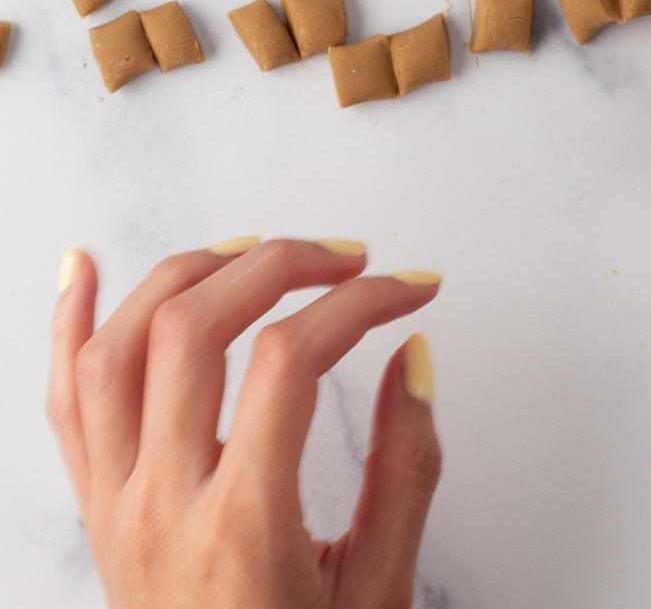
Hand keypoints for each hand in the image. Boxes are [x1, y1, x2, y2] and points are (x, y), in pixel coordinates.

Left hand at [48, 239, 441, 608]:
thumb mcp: (379, 590)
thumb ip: (406, 467)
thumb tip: (412, 357)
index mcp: (241, 529)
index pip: (291, 362)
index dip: (362, 304)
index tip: (413, 291)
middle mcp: (161, 506)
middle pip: (196, 328)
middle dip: (281, 263)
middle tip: (347, 259)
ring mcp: (114, 504)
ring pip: (118, 346)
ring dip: (188, 271)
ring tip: (257, 250)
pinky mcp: (96, 508)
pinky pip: (64, 399)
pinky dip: (71, 321)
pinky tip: (85, 266)